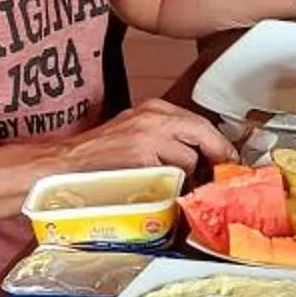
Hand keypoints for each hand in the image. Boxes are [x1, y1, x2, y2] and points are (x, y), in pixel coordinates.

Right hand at [64, 98, 239, 176]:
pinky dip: (172, 185)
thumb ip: (168, 138)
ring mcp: (147, 135)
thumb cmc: (101, 156)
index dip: (219, 143)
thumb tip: (203, 156)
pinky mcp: (141, 157)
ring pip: (190, 157)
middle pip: (203, 133)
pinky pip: (172, 174)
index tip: (229, 158)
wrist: (66, 164)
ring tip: (174, 184)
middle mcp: (153, 116)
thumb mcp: (138, 134)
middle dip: (218, 155)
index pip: (200, 122)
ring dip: (188, 176)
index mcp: (154, 108)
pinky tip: (159, 187)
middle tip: (222, 174)